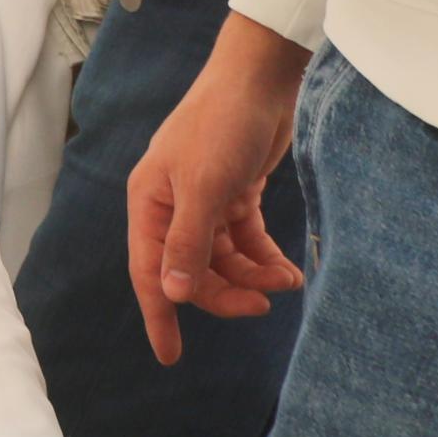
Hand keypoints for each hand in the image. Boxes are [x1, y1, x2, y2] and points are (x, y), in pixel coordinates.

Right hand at [127, 18, 310, 362]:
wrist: (260, 80)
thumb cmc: (222, 125)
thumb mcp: (204, 185)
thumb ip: (187, 241)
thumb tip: (171, 294)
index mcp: (149, 202)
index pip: (149, 272)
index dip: (159, 315)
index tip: (170, 357)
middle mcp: (171, 206)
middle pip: (192, 271)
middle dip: (226, 294)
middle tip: (262, 308)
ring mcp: (203, 202)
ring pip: (222, 261)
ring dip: (252, 278)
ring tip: (286, 282)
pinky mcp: (234, 195)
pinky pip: (246, 243)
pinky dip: (265, 259)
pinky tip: (288, 270)